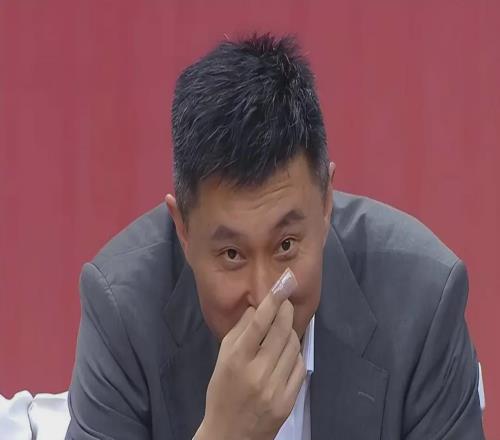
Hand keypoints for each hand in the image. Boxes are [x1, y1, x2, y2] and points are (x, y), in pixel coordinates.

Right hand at [195, 268, 306, 439]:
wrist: (230, 435)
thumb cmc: (222, 392)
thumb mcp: (222, 359)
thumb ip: (239, 331)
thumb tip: (258, 306)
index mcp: (236, 359)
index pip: (258, 322)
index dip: (273, 299)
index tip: (284, 281)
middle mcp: (257, 372)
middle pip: (281, 330)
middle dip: (286, 310)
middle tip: (285, 302)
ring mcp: (275, 388)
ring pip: (293, 346)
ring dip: (290, 332)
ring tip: (282, 331)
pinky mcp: (288, 401)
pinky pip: (299, 366)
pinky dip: (295, 354)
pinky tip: (285, 353)